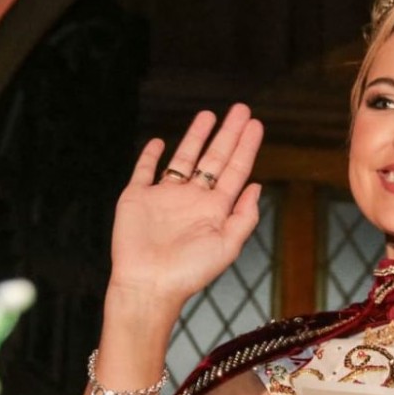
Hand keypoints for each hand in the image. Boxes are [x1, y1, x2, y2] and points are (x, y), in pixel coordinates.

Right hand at [109, 103, 263, 307]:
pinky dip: (149, 156)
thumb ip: (244, 217)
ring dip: (195, 137)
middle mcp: (192, 199)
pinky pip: (143, 171)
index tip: (255, 124)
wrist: (149, 285)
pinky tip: (157, 141)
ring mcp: (164, 197)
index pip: (234, 170)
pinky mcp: (137, 198)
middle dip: (228, 134)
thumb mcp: (227, 246)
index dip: (245, 147)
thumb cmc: (189, 272)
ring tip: (208, 115)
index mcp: (215, 209)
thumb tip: (256, 187)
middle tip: (241, 109)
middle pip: (213, 158)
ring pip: (183, 159)